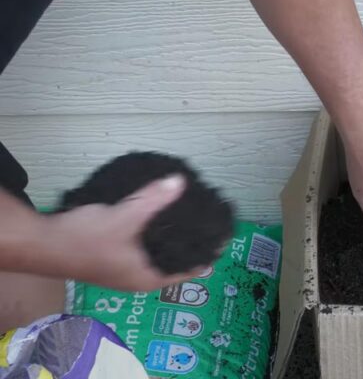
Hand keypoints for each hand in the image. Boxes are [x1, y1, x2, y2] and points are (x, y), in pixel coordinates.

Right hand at [47, 175, 206, 290]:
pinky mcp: (113, 256)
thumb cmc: (84, 239)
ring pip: (159, 253)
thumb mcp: (125, 217)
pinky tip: (161, 216)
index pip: (189, 271)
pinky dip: (157, 233)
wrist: (40, 244)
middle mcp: (138, 278)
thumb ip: (154, 200)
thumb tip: (180, 182)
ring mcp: (125, 268)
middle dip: (193, 244)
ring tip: (192, 216)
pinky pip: (145, 246)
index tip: (225, 238)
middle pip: (176, 262)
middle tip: (211, 223)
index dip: (208, 254)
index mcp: (147, 278)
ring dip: (174, 238)